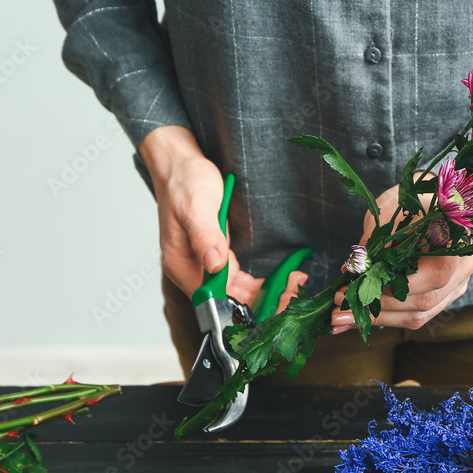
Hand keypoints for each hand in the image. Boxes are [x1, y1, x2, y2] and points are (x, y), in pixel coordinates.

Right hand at [140, 126, 306, 314]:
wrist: (180, 165)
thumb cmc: (184, 182)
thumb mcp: (196, 207)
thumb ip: (205, 236)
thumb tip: (214, 264)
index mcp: (180, 265)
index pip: (210, 300)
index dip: (239, 307)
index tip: (270, 303)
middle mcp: (189, 271)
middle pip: (225, 301)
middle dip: (258, 302)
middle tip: (291, 293)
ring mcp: (202, 265)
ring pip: (234, 292)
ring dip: (261, 294)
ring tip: (292, 285)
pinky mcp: (215, 257)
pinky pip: (236, 279)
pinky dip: (256, 283)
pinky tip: (278, 281)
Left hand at [330, 178, 472, 333]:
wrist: (429, 202)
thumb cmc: (412, 200)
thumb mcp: (389, 214)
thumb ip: (373, 244)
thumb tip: (351, 272)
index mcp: (458, 243)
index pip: (433, 276)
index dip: (395, 287)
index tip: (356, 288)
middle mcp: (462, 271)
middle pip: (423, 302)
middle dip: (378, 309)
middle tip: (340, 307)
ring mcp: (454, 287)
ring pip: (418, 315)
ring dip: (378, 318)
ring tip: (343, 317)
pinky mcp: (441, 298)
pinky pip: (414, 315)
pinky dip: (385, 317)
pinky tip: (359, 316)